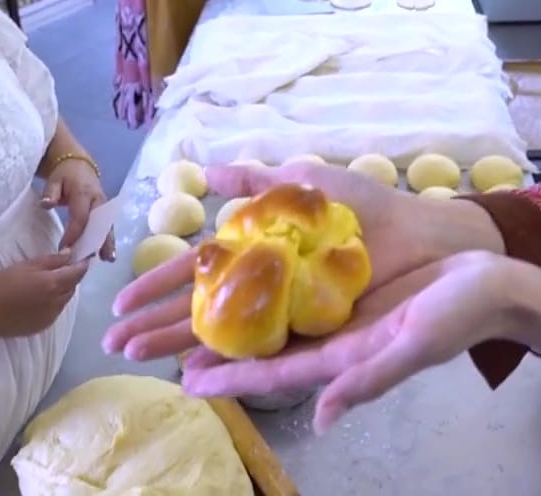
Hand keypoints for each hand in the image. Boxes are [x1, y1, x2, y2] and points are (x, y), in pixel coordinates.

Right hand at [0, 252, 90, 339]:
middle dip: (72, 277)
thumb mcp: (26, 265)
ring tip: (48, 283)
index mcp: (54, 284)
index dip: (82, 264)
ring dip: (63, 291)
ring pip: (65, 300)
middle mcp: (57, 302)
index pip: (78, 273)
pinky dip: (53, 304)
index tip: (81, 257)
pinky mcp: (43, 327)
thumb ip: (51, 260)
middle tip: (62, 268)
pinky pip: (55, 312)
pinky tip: (39, 299)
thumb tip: (69, 255)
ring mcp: (51, 317)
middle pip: (73, 287)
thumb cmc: (0, 284)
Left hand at [42, 156, 114, 261]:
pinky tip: (108, 255)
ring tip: (108, 259)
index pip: (80, 216)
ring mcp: (104, 206)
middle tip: (93, 258)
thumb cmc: (64, 175)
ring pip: (107, 226)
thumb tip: (46, 204)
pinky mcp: (105, 211)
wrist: (78, 165)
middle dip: (97, 241)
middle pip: (99, 223)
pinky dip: (108, 240)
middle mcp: (98, 200)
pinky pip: (107, 226)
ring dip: (108, 243)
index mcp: (84, 193)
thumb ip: (50, 193)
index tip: (64, 248)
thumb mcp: (54, 180)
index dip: (73, 233)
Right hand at [102, 161, 474, 361]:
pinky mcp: (314, 336)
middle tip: (115, 344)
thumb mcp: (303, 183)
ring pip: (225, 337)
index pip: (197, 273)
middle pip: (201, 311)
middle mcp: (267, 290)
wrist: (425, 235)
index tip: (119, 302)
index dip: (158, 287)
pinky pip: (266, 354)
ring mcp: (287, 315)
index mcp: (260, 253)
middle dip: (157, 325)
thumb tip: (208, 168)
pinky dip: (232, 364)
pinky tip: (199, 373)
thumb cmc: (369, 208)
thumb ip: (257, 179)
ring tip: (144, 359)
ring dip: (181, 348)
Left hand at [180, 252, 540, 430]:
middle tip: (167, 347)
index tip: (185, 381)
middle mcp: (337, 337)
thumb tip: (322, 418)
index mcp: (347, 357)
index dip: (233, 379)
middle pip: (268, 348)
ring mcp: (345, 310)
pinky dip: (273, 282)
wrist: (496, 281)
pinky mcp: (355, 284)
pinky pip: (304, 285)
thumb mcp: (417, 345)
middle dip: (220, 352)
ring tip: (194, 310)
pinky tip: (250, 269)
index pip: (278, 374)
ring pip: (280, 317)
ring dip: (240, 317)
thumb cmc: (461, 314)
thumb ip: (371, 380)